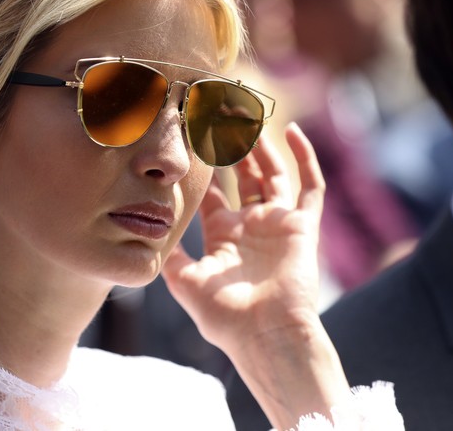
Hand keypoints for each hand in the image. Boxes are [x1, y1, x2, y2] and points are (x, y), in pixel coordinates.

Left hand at [162, 122, 325, 354]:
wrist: (264, 335)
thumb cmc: (223, 316)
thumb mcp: (183, 280)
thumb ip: (167, 253)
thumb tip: (143, 230)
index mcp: (223, 235)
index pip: (213, 191)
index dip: (202, 167)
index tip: (189, 138)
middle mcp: (250, 225)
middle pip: (242, 177)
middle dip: (230, 148)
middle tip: (217, 116)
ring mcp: (277, 224)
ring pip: (271, 174)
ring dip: (259, 146)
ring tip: (244, 116)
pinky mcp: (302, 226)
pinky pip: (309, 186)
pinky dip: (304, 158)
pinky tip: (292, 131)